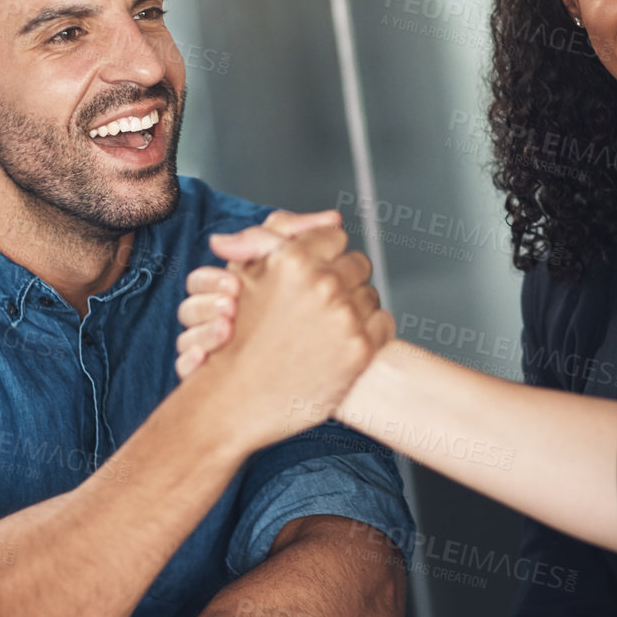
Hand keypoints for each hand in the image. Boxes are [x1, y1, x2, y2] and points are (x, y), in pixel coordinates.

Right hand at [196, 221, 392, 442]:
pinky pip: (382, 324)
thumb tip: (333, 217)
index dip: (323, 253)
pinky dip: (367, 332)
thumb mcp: (243, 274)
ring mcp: (344, 318)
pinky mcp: (360, 350)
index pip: (334, 235)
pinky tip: (340, 343)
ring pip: (370, 294)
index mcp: (294, 260)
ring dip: (354, 306)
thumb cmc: (235, 336)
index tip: (313, 272)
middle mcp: (323, 284)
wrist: (233, 400)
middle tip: (320, 302)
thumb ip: (279, 236)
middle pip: (357, 263)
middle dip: (341, 278)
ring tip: (325, 326)